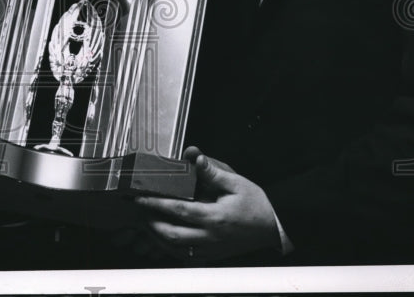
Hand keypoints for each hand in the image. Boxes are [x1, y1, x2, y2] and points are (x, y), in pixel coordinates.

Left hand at [134, 146, 279, 262]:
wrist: (275, 228)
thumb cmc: (257, 205)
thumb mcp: (237, 183)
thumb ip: (214, 172)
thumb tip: (196, 157)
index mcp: (214, 217)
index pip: (177, 210)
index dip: (155, 204)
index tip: (139, 198)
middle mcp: (210, 237)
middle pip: (171, 235)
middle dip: (150, 224)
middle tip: (138, 212)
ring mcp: (211, 250)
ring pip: (175, 249)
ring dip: (157, 238)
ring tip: (146, 224)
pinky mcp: (213, 256)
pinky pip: (186, 256)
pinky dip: (170, 248)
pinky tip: (164, 238)